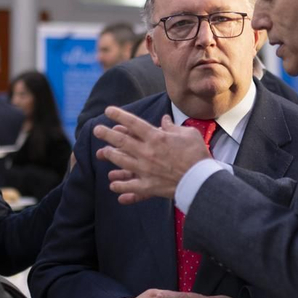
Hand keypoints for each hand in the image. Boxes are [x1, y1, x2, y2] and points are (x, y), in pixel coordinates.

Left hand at [94, 107, 211, 204]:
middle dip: (106, 134)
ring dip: (110, 156)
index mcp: (156, 137)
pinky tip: (112, 185)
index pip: (133, 123)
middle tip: (96, 130)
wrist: (201, 180)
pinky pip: (130, 187)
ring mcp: (145, 170)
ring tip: (102, 153)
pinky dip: (121, 187)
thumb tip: (164, 120)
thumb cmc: (197, 154)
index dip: (119, 116)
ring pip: (121, 162)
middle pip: (121, 141)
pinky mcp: (148, 186)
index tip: (108, 110)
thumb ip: (172, 127)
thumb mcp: (188, 134)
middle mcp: (146, 152)